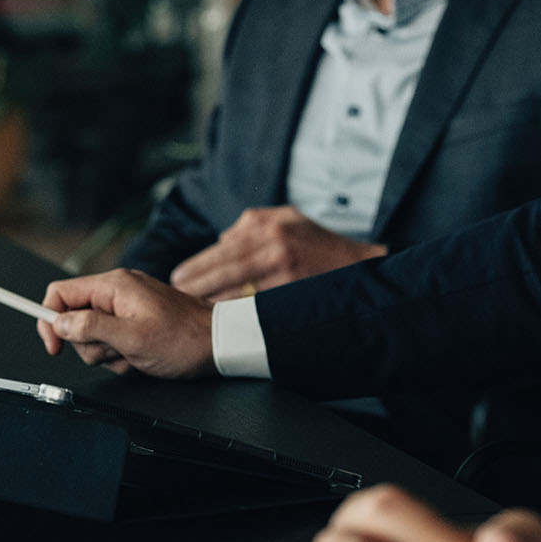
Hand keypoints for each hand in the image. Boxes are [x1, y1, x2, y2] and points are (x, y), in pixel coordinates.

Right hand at [38, 269, 216, 377]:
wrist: (219, 344)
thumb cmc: (183, 339)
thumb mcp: (131, 338)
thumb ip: (90, 328)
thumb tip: (58, 323)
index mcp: (113, 286)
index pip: (60, 294)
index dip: (49, 320)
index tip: (55, 347)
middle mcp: (116, 292)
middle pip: (74, 321)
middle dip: (90, 346)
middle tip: (117, 352)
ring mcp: (126, 307)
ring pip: (93, 337)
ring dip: (109, 354)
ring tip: (135, 356)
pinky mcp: (135, 322)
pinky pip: (112, 343)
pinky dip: (122, 356)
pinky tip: (141, 358)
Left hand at [169, 206, 387, 297]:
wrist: (362, 268)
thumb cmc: (321, 244)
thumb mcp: (288, 218)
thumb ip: (251, 224)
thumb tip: (221, 240)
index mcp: (267, 226)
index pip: (221, 249)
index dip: (196, 267)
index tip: (179, 279)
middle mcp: (272, 247)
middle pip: (222, 271)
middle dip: (195, 286)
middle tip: (177, 297)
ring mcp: (283, 273)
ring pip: (235, 291)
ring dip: (210, 304)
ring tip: (190, 312)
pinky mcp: (290, 295)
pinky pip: (253, 308)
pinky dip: (234, 315)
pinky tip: (220, 323)